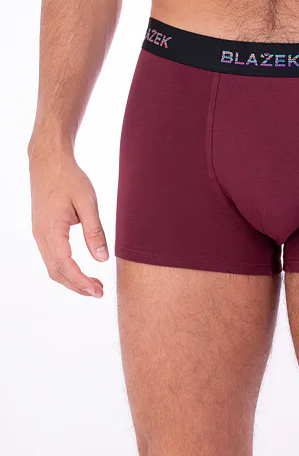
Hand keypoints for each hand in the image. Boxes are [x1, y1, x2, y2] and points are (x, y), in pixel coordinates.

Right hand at [30, 144, 107, 297]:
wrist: (48, 162)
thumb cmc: (69, 178)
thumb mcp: (88, 203)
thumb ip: (95, 232)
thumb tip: (102, 259)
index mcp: (51, 228)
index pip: (64, 264)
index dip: (80, 281)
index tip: (97, 290)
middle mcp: (41, 235)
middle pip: (56, 272)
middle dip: (77, 286)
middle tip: (100, 293)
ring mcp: (39, 234)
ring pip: (53, 267)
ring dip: (72, 280)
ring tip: (95, 286)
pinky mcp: (42, 232)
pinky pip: (52, 258)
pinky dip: (67, 270)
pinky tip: (83, 271)